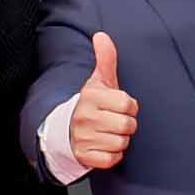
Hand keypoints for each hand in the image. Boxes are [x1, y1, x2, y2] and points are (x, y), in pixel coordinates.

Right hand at [66, 31, 137, 171]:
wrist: (66, 130)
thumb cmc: (90, 104)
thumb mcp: (98, 81)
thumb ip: (105, 59)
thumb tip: (101, 35)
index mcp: (91, 96)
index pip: (129, 104)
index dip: (129, 106)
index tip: (118, 107)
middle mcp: (85, 117)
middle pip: (127, 125)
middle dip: (126, 125)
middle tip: (114, 121)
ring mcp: (84, 138)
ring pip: (121, 143)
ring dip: (119, 140)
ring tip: (108, 133)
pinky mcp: (86, 156)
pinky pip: (112, 159)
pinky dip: (112, 155)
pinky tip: (104, 146)